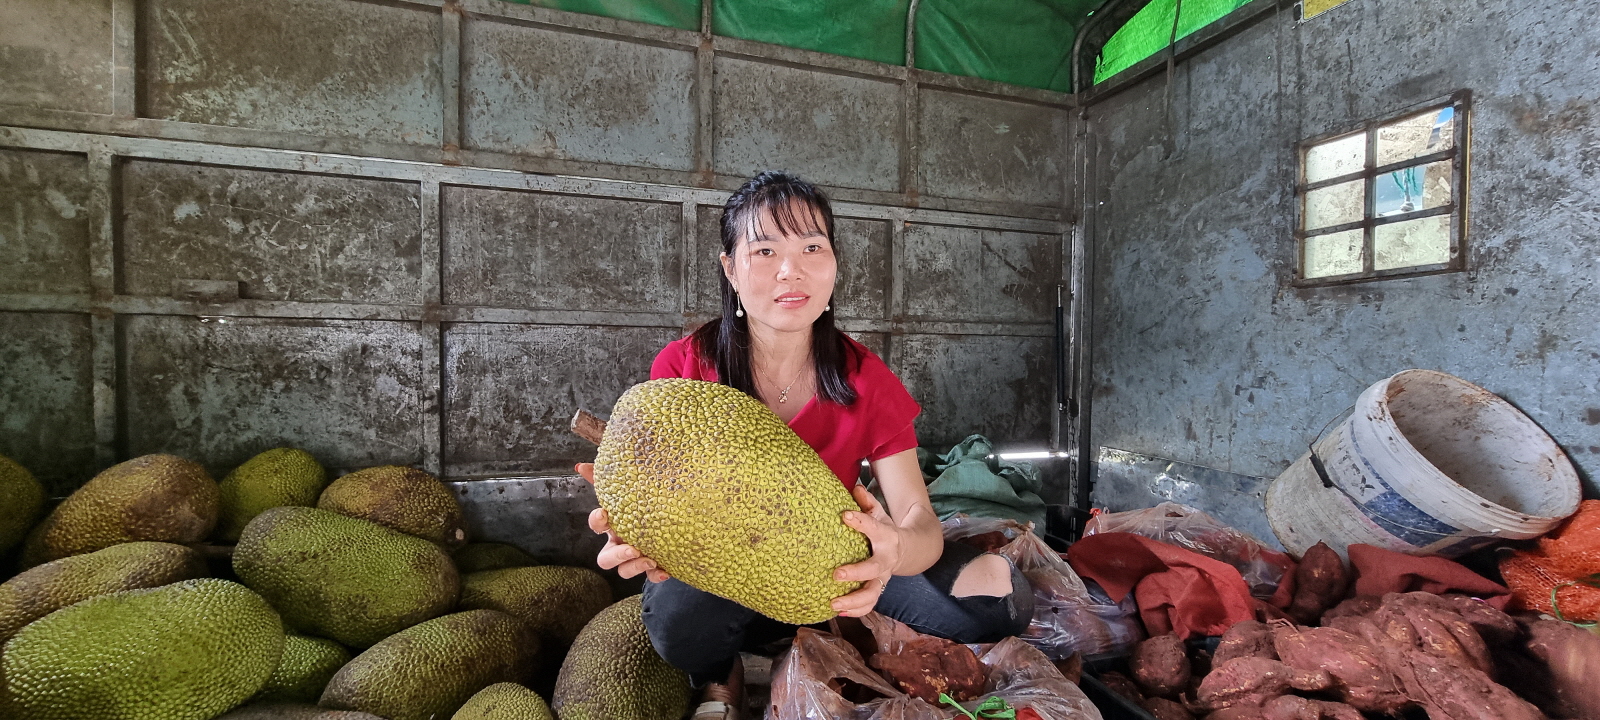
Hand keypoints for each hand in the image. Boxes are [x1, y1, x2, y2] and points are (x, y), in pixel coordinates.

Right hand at [575, 463, 669, 582]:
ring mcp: (635, 558)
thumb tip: (580, 465)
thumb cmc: (642, 504)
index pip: (596, 525)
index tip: (604, 513)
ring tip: (650, 559)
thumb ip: (604, 478)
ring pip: (625, 571)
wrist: (674, 518)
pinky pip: (650, 577)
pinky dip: (656, 575)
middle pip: (606, 559)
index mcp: (613, 525)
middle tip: (632, 549)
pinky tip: (665, 570)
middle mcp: (620, 544)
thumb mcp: (627, 489)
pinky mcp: (652, 567)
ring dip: (635, 567)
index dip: (596, 521)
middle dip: (617, 556)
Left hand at [830, 484, 902, 616]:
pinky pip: (869, 604)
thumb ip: (867, 502)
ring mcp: (883, 577)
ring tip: (833, 602)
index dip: (860, 521)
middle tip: (836, 574)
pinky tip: (838, 611)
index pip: (874, 527)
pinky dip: (856, 611)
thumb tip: (855, 487)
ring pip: (872, 593)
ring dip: (853, 600)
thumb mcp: (880, 513)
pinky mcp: (879, 589)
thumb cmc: (885, 530)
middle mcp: (886, 559)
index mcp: (886, 537)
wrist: (910, 549)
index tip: (845, 515)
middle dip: (856, 573)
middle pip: (873, 568)